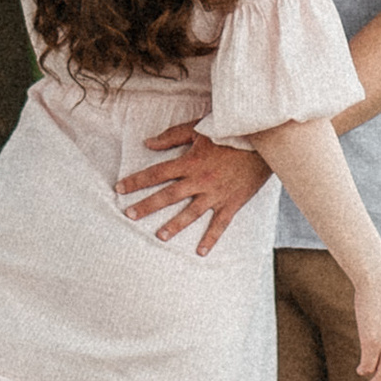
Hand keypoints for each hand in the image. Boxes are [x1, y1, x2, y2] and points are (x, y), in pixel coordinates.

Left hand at [116, 123, 267, 256]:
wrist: (262, 141)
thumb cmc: (228, 132)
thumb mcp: (198, 128)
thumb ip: (172, 136)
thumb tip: (148, 143)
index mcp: (190, 162)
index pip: (156, 173)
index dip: (136, 181)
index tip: (119, 188)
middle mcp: (199, 180)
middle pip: (168, 195)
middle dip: (147, 206)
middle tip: (129, 215)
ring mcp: (215, 194)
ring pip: (190, 213)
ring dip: (174, 225)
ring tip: (160, 236)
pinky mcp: (231, 202)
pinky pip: (219, 224)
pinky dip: (211, 238)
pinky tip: (200, 252)